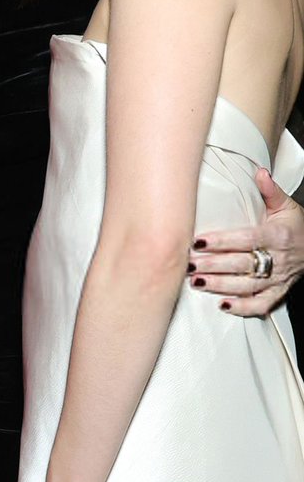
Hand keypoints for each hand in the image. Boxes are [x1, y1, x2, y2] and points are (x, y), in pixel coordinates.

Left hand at [189, 169, 303, 314]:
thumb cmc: (296, 227)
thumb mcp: (287, 206)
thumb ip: (271, 191)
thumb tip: (260, 173)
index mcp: (277, 235)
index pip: (245, 239)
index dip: (221, 241)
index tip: (198, 242)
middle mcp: (278, 259)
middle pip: (241, 264)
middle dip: (213, 265)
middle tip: (189, 265)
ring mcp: (278, 278)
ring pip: (247, 286)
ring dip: (221, 285)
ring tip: (197, 282)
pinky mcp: (278, 292)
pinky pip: (262, 305)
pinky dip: (243, 308)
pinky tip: (223, 306)